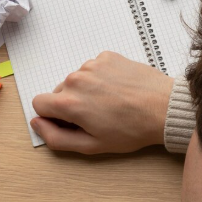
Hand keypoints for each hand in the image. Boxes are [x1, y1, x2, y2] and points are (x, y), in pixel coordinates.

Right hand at [31, 52, 174, 153]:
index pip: (39, 103)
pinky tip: (118, 90)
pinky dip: (101, 78)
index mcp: (68, 102)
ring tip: (111, 103)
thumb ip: (57, 138)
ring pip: (77, 80)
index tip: (71, 123)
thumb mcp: (92, 145)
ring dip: (87, 91)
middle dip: (72, 104)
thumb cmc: (132, 130)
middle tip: (98, 117)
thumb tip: (37, 124)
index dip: (52, 116)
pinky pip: (93, 68)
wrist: (164, 108)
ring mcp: (92, 65)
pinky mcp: (107, 56)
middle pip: (59, 92)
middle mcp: (76, 79)